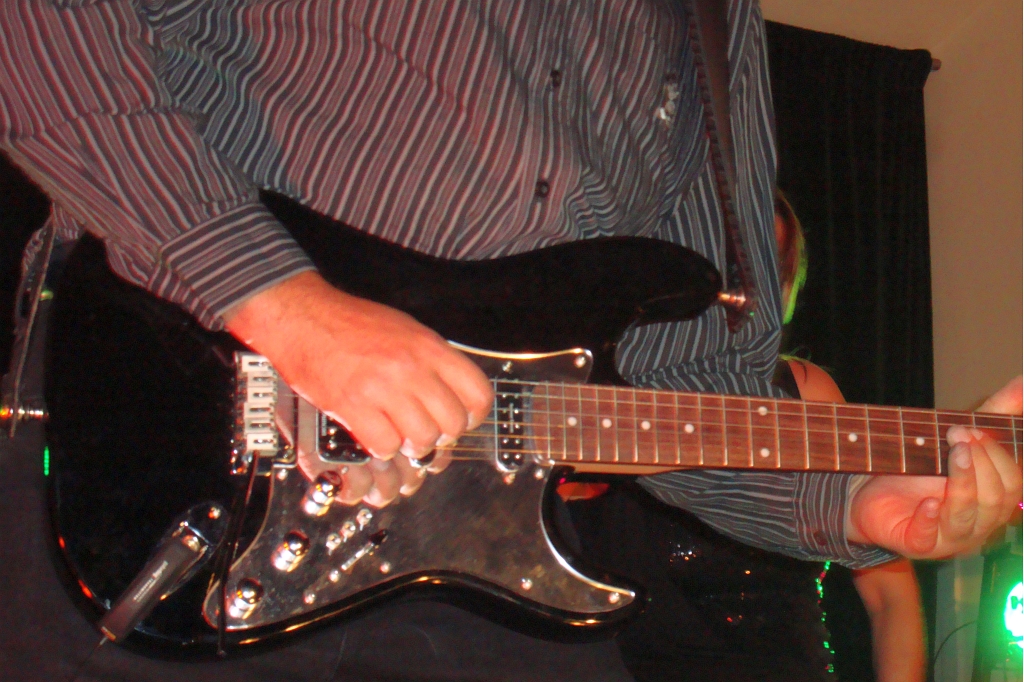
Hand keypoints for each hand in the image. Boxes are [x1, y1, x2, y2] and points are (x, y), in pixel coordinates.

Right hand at [226, 271, 492, 505]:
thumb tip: (454, 395)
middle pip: (453, 423)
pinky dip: (382, 448)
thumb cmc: (352, 324)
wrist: (304, 316)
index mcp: (429, 347)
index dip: (472, 416)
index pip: (477, 393)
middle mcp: (411, 367)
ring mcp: (382, 387)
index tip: (461, 420)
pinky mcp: (352, 405)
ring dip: (412, 445)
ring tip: (399, 436)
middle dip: (442, 436)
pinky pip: (386, 446)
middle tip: (426, 433)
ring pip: (423, 439)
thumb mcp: (407, 330)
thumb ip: (433, 361)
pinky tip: (374, 435)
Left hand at [846, 376, 1022, 558]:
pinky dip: (930, 519)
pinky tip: (929, 501)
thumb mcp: (956, 440)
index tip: (973, 428)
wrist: (867, 493)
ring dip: (963, 482)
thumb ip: (993, 415)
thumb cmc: (918, 469)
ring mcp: (947, 538)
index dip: (998, 456)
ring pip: (968, 517)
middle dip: (981, 463)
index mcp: (992, 502)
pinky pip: (928, 538)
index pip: (1013, 484)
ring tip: (952, 452)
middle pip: (995, 500)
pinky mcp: (915, 544)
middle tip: (957, 434)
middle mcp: (977, 525)